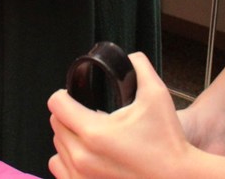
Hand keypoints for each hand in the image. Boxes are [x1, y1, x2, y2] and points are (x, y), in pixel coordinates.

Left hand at [48, 53, 195, 178]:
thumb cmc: (169, 143)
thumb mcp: (156, 96)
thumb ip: (140, 68)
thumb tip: (130, 57)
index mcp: (94, 132)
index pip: (56, 104)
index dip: (64, 94)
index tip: (75, 96)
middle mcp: (82, 157)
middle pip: (56, 124)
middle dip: (69, 116)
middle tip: (90, 116)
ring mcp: (80, 177)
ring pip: (57, 148)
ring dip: (69, 138)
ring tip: (91, 137)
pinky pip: (58, 169)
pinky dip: (68, 160)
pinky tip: (87, 156)